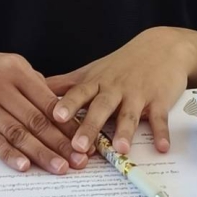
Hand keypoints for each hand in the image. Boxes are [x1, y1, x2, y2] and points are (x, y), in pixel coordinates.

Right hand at [0, 43, 86, 174]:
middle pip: (35, 119)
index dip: (68, 123)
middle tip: (79, 161)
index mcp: (16, 69)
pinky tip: (24, 166)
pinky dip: (9, 155)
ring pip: (16, 132)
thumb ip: (34, 85)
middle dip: (60, 142)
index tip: (84, 141)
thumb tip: (63, 111)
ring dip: (40, 153)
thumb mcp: (9, 66)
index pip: (48, 101)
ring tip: (59, 168)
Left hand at [46, 27, 196, 156]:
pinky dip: (162, 133)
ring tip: (120, 149)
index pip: (79, 94)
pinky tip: (161, 148)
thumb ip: (65, 83)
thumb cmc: (122, 63)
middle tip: (79, 145)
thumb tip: (34, 89)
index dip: (68, 105)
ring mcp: (138, 95)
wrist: (162, 47)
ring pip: (129, 115)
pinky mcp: (159, 100)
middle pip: (101, 108)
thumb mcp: (92, 71)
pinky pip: (160, 119)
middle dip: (90, 126)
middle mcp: (115, 89)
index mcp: (97, 82)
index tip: (55, 117)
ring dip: (125, 132)